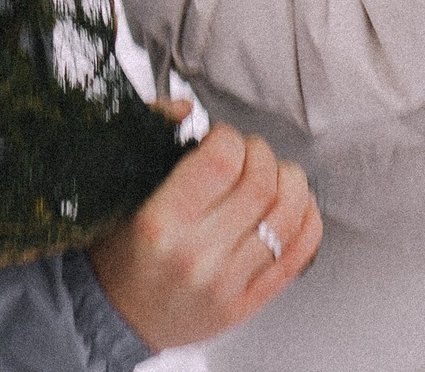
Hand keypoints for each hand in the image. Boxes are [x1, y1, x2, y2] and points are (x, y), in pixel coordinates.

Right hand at [86, 113, 321, 350]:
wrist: (117, 316)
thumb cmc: (117, 253)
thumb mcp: (119, 191)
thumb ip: (150, 139)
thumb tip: (186, 108)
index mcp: (159, 222)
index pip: (220, 161)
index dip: (228, 136)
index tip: (219, 136)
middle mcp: (196, 254)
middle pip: (261, 183)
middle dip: (260, 152)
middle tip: (247, 151)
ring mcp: (227, 282)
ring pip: (288, 215)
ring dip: (290, 181)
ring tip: (274, 174)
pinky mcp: (248, 302)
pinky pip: (298, 255)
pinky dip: (307, 220)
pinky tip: (295, 205)